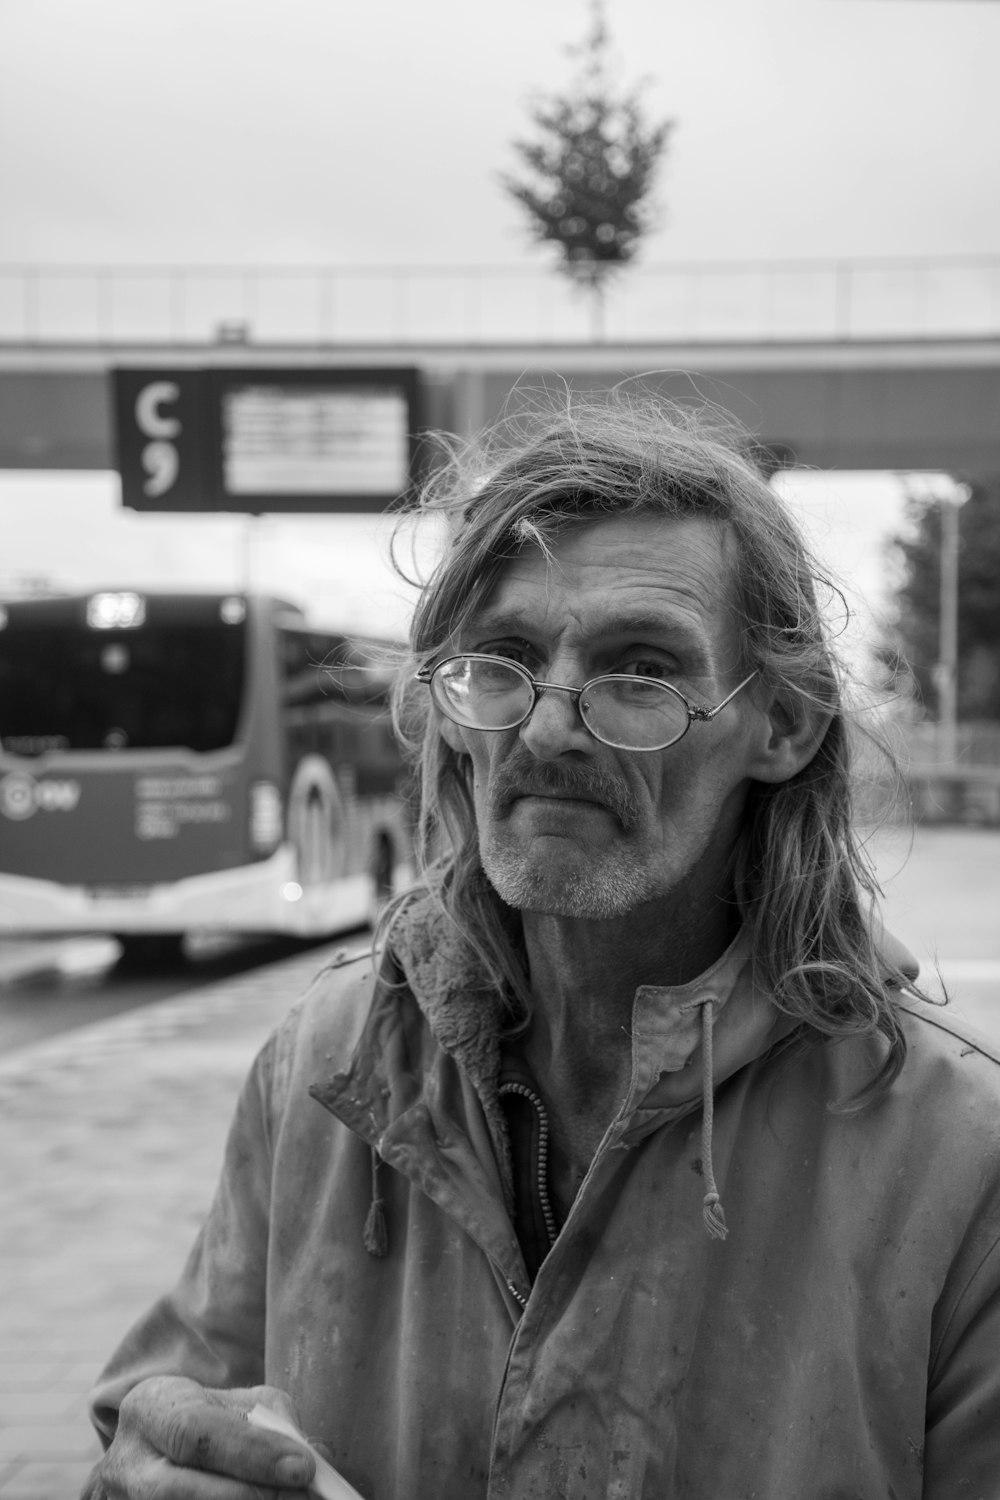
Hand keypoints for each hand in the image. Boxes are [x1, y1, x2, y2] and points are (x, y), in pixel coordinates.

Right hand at [84, 1376, 316, 1497]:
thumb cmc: (199, 1420)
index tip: (303, 1467)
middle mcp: (129, 1464)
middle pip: (181, 1491)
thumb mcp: (229, 1402)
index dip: (250, 1452)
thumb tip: (312, 1455)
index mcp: (149, 1408)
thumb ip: (270, 1420)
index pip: (195, 1431)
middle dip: (251, 1494)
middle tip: (303, 1494)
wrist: (146, 1456)